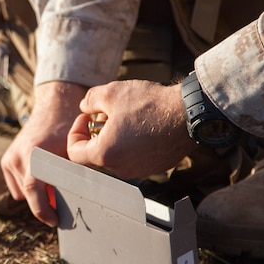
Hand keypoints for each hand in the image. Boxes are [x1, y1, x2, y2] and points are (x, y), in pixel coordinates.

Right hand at [1, 81, 86, 226]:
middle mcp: (17, 157)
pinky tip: (43, 176)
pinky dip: (29, 186)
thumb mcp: (73, 152)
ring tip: (54, 184)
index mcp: (33, 154)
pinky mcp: (6, 160)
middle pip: (29, 195)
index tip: (55, 221)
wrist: (53, 107)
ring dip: (37, 193)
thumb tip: (78, 201)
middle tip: (61, 206)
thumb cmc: (68, 129)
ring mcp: (9, 159)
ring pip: (22, 192)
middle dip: (44, 203)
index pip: (33, 190)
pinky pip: (17, 185)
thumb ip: (71, 175)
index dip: (43, 210)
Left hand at [67, 80, 197, 179]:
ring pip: (117, 155)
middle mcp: (121, 168)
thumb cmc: (150, 104)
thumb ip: (90, 100)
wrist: (188, 113)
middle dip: (96, 133)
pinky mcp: (156, 167)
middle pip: (97, 154)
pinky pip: (136, 157)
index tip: (85, 118)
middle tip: (105, 114)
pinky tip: (142, 124)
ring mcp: (140, 170)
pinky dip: (132, 144)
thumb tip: (85, 106)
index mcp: (105, 154)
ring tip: (125, 116)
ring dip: (114, 138)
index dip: (75, 133)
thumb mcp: (111, 93)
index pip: (75, 153)